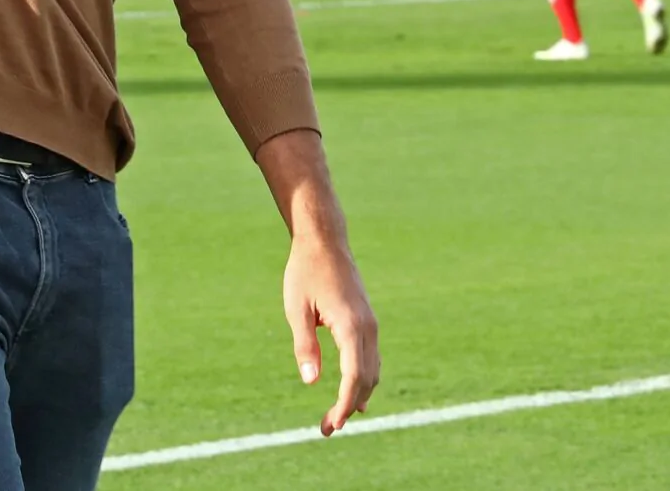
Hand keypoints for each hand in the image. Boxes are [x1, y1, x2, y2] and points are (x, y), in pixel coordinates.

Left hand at [253, 130, 377, 436]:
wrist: (324, 240)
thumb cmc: (305, 272)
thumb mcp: (296, 309)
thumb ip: (305, 346)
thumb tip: (311, 382)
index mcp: (350, 325)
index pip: (354, 376)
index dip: (345, 404)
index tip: (333, 425)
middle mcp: (367, 327)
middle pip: (367, 379)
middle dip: (349, 407)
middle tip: (326, 429)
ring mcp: (371, 324)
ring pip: (372, 371)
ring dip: (357, 396)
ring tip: (334, 418)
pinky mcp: (367, 321)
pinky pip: (370, 358)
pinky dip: (363, 380)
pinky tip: (352, 396)